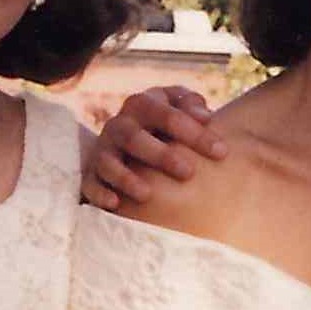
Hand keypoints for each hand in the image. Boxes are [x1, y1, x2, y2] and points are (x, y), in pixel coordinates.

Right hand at [85, 87, 222, 213]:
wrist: (132, 138)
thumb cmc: (166, 125)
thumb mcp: (178, 107)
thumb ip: (192, 105)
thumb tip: (206, 117)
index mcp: (142, 105)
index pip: (167, 114)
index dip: (194, 132)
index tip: (221, 152)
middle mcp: (119, 125)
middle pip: (134, 137)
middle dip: (161, 155)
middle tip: (188, 172)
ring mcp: (104, 150)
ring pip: (108, 162)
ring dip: (126, 178)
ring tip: (148, 195)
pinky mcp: (92, 173)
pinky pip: (89, 183)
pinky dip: (100, 194)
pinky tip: (116, 204)